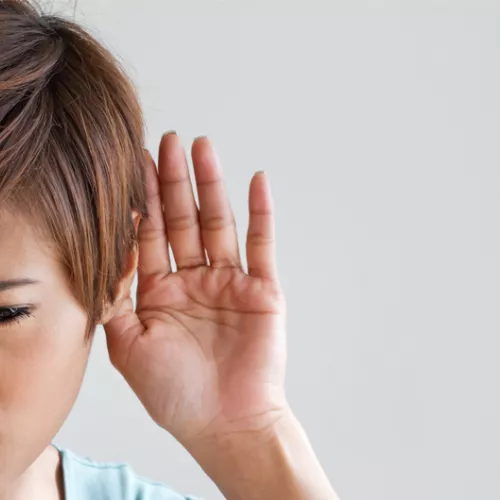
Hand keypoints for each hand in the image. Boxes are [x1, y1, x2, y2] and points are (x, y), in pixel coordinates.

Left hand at [103, 133, 288, 449]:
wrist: (226, 422)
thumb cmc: (176, 393)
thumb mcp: (126, 347)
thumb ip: (114, 298)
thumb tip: (104, 253)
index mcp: (161, 291)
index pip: (148, 234)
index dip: (141, 199)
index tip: (134, 163)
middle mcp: (194, 280)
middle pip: (182, 220)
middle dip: (175, 182)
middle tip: (170, 141)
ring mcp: (229, 281)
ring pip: (219, 223)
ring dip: (212, 187)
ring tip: (203, 149)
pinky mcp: (262, 288)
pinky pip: (262, 244)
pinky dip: (261, 213)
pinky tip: (257, 181)